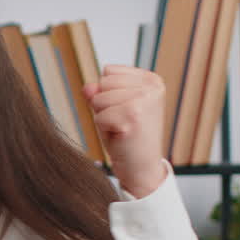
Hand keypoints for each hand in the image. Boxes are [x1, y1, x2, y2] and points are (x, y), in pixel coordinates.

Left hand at [82, 64, 168, 197]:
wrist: (142, 168)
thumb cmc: (128, 137)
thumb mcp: (113, 107)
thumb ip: (99, 92)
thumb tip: (87, 87)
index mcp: (151, 80)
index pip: (108, 71)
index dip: (108, 94)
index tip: (126, 111)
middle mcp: (151, 87)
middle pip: (102, 82)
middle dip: (105, 105)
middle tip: (123, 122)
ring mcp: (143, 100)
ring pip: (98, 98)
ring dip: (103, 117)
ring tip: (122, 128)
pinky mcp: (132, 116)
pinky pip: (98, 116)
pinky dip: (103, 129)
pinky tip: (121, 136)